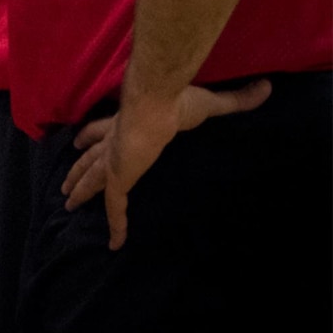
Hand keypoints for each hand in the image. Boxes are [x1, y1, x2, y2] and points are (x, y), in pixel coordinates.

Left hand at [62, 79, 270, 246]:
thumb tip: (267, 88)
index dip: (90, 136)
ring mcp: (114, 161)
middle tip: (65, 182)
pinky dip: (115, 226)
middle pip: (90, 159)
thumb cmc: (177, 100)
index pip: (102, 130)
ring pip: (92, 181)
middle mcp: (114, 141)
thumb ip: (236, 99)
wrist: (157, 104)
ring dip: (80, 191)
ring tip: (68, 203)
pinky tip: (114, 244)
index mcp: (126, 123)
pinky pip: (115, 208)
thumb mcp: (209, 102)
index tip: (78, 142)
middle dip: (78, 169)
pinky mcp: (119, 178)